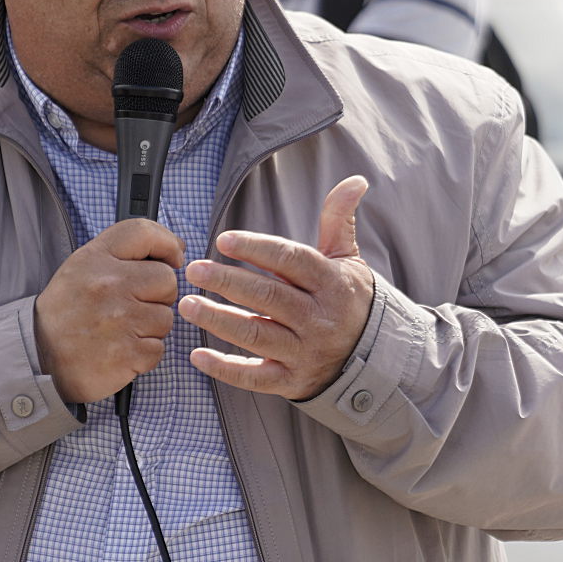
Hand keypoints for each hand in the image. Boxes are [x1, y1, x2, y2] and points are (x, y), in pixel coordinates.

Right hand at [35, 217, 182, 405]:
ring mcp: (119, 319)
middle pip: (167, 280)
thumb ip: (120, 256)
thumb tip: (171, 250)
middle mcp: (108, 284)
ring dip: (150, 328)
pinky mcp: (127, 353)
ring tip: (121, 331)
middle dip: (159, 296)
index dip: (167, 243)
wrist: (39, 357)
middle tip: (133, 307)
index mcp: (95, 259)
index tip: (173, 257)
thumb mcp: (81, 269)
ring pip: (165, 317)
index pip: (143, 232)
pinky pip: (158, 348)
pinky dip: (143, 354)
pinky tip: (120, 351)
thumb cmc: (67, 314)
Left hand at [180, 176, 376, 400]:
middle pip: (269, 297)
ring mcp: (305, 352)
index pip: (291, 261)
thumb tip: (355, 180)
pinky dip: (226, 369)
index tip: (223, 240)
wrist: (375, 358)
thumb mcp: (348, 260)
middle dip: (228, 282)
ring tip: (187, 305)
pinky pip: (256, 377)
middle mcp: (318, 318)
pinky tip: (197, 355)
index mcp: (331, 283)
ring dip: (219, 320)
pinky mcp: (292, 380)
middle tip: (193, 269)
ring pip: (257, 335)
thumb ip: (339, 220)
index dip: (257, 249)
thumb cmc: (349, 301)